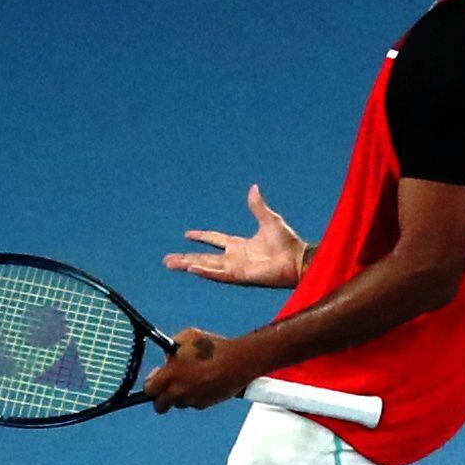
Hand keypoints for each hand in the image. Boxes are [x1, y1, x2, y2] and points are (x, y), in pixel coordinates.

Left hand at [140, 327, 242, 412]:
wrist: (238, 361)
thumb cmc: (213, 347)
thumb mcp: (187, 338)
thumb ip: (172, 349)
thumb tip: (167, 357)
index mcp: (170, 375)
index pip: (148, 389)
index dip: (151, 385)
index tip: (155, 380)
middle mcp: (178, 391)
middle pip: (160, 406)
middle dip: (161, 398)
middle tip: (167, 388)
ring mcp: (191, 400)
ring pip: (178, 403)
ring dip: (181, 395)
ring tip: (193, 379)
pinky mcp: (204, 405)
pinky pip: (194, 403)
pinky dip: (196, 396)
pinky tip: (205, 382)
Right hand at [161, 183, 307, 288]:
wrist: (297, 259)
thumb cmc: (287, 243)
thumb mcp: (269, 219)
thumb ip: (258, 206)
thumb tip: (253, 188)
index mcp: (239, 245)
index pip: (215, 240)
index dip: (202, 237)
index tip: (187, 234)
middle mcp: (234, 258)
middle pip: (204, 257)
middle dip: (185, 258)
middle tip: (167, 260)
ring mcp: (235, 268)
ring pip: (206, 266)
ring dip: (188, 265)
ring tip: (171, 264)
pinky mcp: (239, 276)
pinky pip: (218, 273)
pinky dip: (204, 271)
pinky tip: (191, 268)